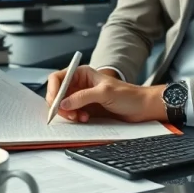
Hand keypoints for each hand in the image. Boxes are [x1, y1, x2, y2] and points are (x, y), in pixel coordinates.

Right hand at [45, 65, 166, 123]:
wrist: (141, 108)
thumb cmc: (128, 95)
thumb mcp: (104, 93)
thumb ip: (83, 97)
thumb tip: (64, 102)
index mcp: (82, 73)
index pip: (57, 78)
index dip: (53, 90)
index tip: (55, 104)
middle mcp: (79, 84)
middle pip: (57, 94)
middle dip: (60, 105)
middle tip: (68, 114)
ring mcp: (81, 97)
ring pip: (63, 105)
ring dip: (68, 113)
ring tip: (80, 117)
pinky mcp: (85, 109)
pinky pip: (71, 114)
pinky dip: (74, 118)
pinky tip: (85, 119)